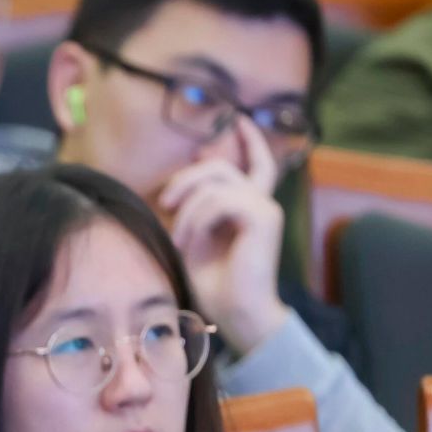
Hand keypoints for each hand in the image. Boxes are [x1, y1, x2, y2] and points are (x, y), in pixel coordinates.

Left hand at [154, 118, 290, 356]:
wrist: (236, 312)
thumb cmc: (213, 283)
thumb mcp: (193, 238)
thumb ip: (192, 210)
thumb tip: (174, 189)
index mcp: (250, 207)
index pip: (257, 163)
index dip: (249, 140)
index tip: (237, 119)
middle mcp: (262, 203)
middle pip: (220, 168)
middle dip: (186, 179)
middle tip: (165, 203)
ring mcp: (266, 208)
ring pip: (215, 185)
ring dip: (187, 212)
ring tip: (180, 240)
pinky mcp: (264, 217)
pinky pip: (220, 201)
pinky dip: (197, 220)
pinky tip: (191, 242)